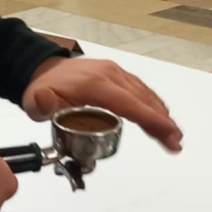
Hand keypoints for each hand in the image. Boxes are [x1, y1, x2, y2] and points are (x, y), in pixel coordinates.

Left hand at [22, 57, 182, 151]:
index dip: (150, 118)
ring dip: (161, 116)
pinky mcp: (118, 76)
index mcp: (95, 82)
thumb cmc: (44, 88)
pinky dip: (153, 106)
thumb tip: (45, 101)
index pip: (128, 102)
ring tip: (173, 137)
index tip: (167, 131)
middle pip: (142, 100)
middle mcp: (110, 74)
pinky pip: (140, 91)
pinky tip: (161, 119)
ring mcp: (116, 73)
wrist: (45, 70)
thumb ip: (41, 104)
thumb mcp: (36, 100)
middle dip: (162, 122)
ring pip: (145, 95)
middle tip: (176, 142)